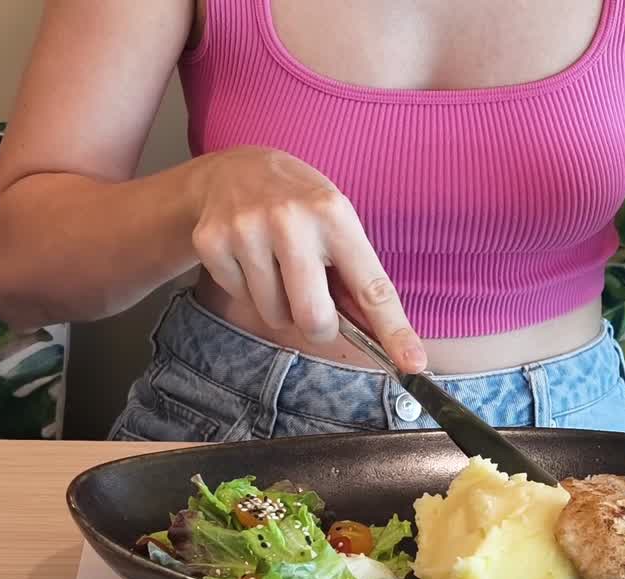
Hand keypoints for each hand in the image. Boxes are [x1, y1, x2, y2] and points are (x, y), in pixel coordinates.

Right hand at [187, 146, 425, 372]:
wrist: (234, 170)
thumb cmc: (299, 204)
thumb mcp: (337, 223)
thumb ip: (356, 277)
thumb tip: (384, 338)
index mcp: (334, 215)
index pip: (371, 287)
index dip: (394, 330)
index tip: (413, 363)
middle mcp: (290, 220)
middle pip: (313, 317)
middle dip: (319, 327)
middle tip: (315, 305)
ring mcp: (247, 230)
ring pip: (274, 314)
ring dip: (280, 306)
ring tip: (277, 266)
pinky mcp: (212, 242)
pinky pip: (240, 299)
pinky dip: (248, 291)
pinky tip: (249, 257)